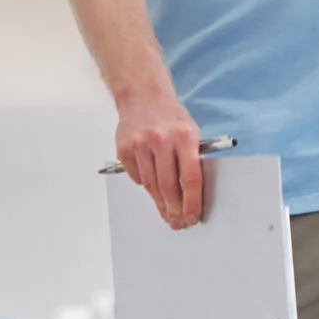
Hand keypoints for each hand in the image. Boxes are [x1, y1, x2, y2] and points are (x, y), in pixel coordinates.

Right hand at [115, 88, 208, 229]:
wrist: (143, 96)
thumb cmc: (172, 117)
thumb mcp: (192, 132)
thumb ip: (192, 158)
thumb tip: (194, 192)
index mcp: (184, 137)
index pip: (190, 178)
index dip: (192, 202)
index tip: (193, 217)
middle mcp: (161, 141)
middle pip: (168, 186)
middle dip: (174, 209)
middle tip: (178, 223)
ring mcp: (140, 145)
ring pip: (151, 185)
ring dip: (160, 203)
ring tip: (167, 214)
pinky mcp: (124, 149)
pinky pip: (136, 177)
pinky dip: (145, 185)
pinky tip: (153, 191)